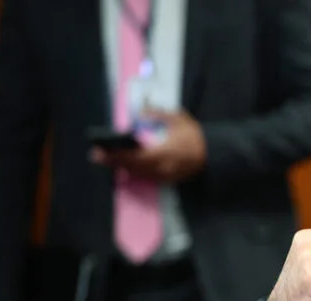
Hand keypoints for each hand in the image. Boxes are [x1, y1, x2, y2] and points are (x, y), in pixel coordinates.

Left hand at [89, 109, 206, 181]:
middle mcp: (160, 167)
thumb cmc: (195, 136)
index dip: (114, 156)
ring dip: (122, 167)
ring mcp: (164, 176)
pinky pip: (146, 176)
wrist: (213, 154)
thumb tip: (142, 112)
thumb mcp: (178, 119)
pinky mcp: (167, 179)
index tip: (99, 153)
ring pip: (137, 173)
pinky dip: (134, 171)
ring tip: (108, 160)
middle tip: (97, 157)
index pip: (132, 157)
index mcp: (162, 152)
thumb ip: (158, 115)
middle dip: (113, 162)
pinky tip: (126, 165)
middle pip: (131, 168)